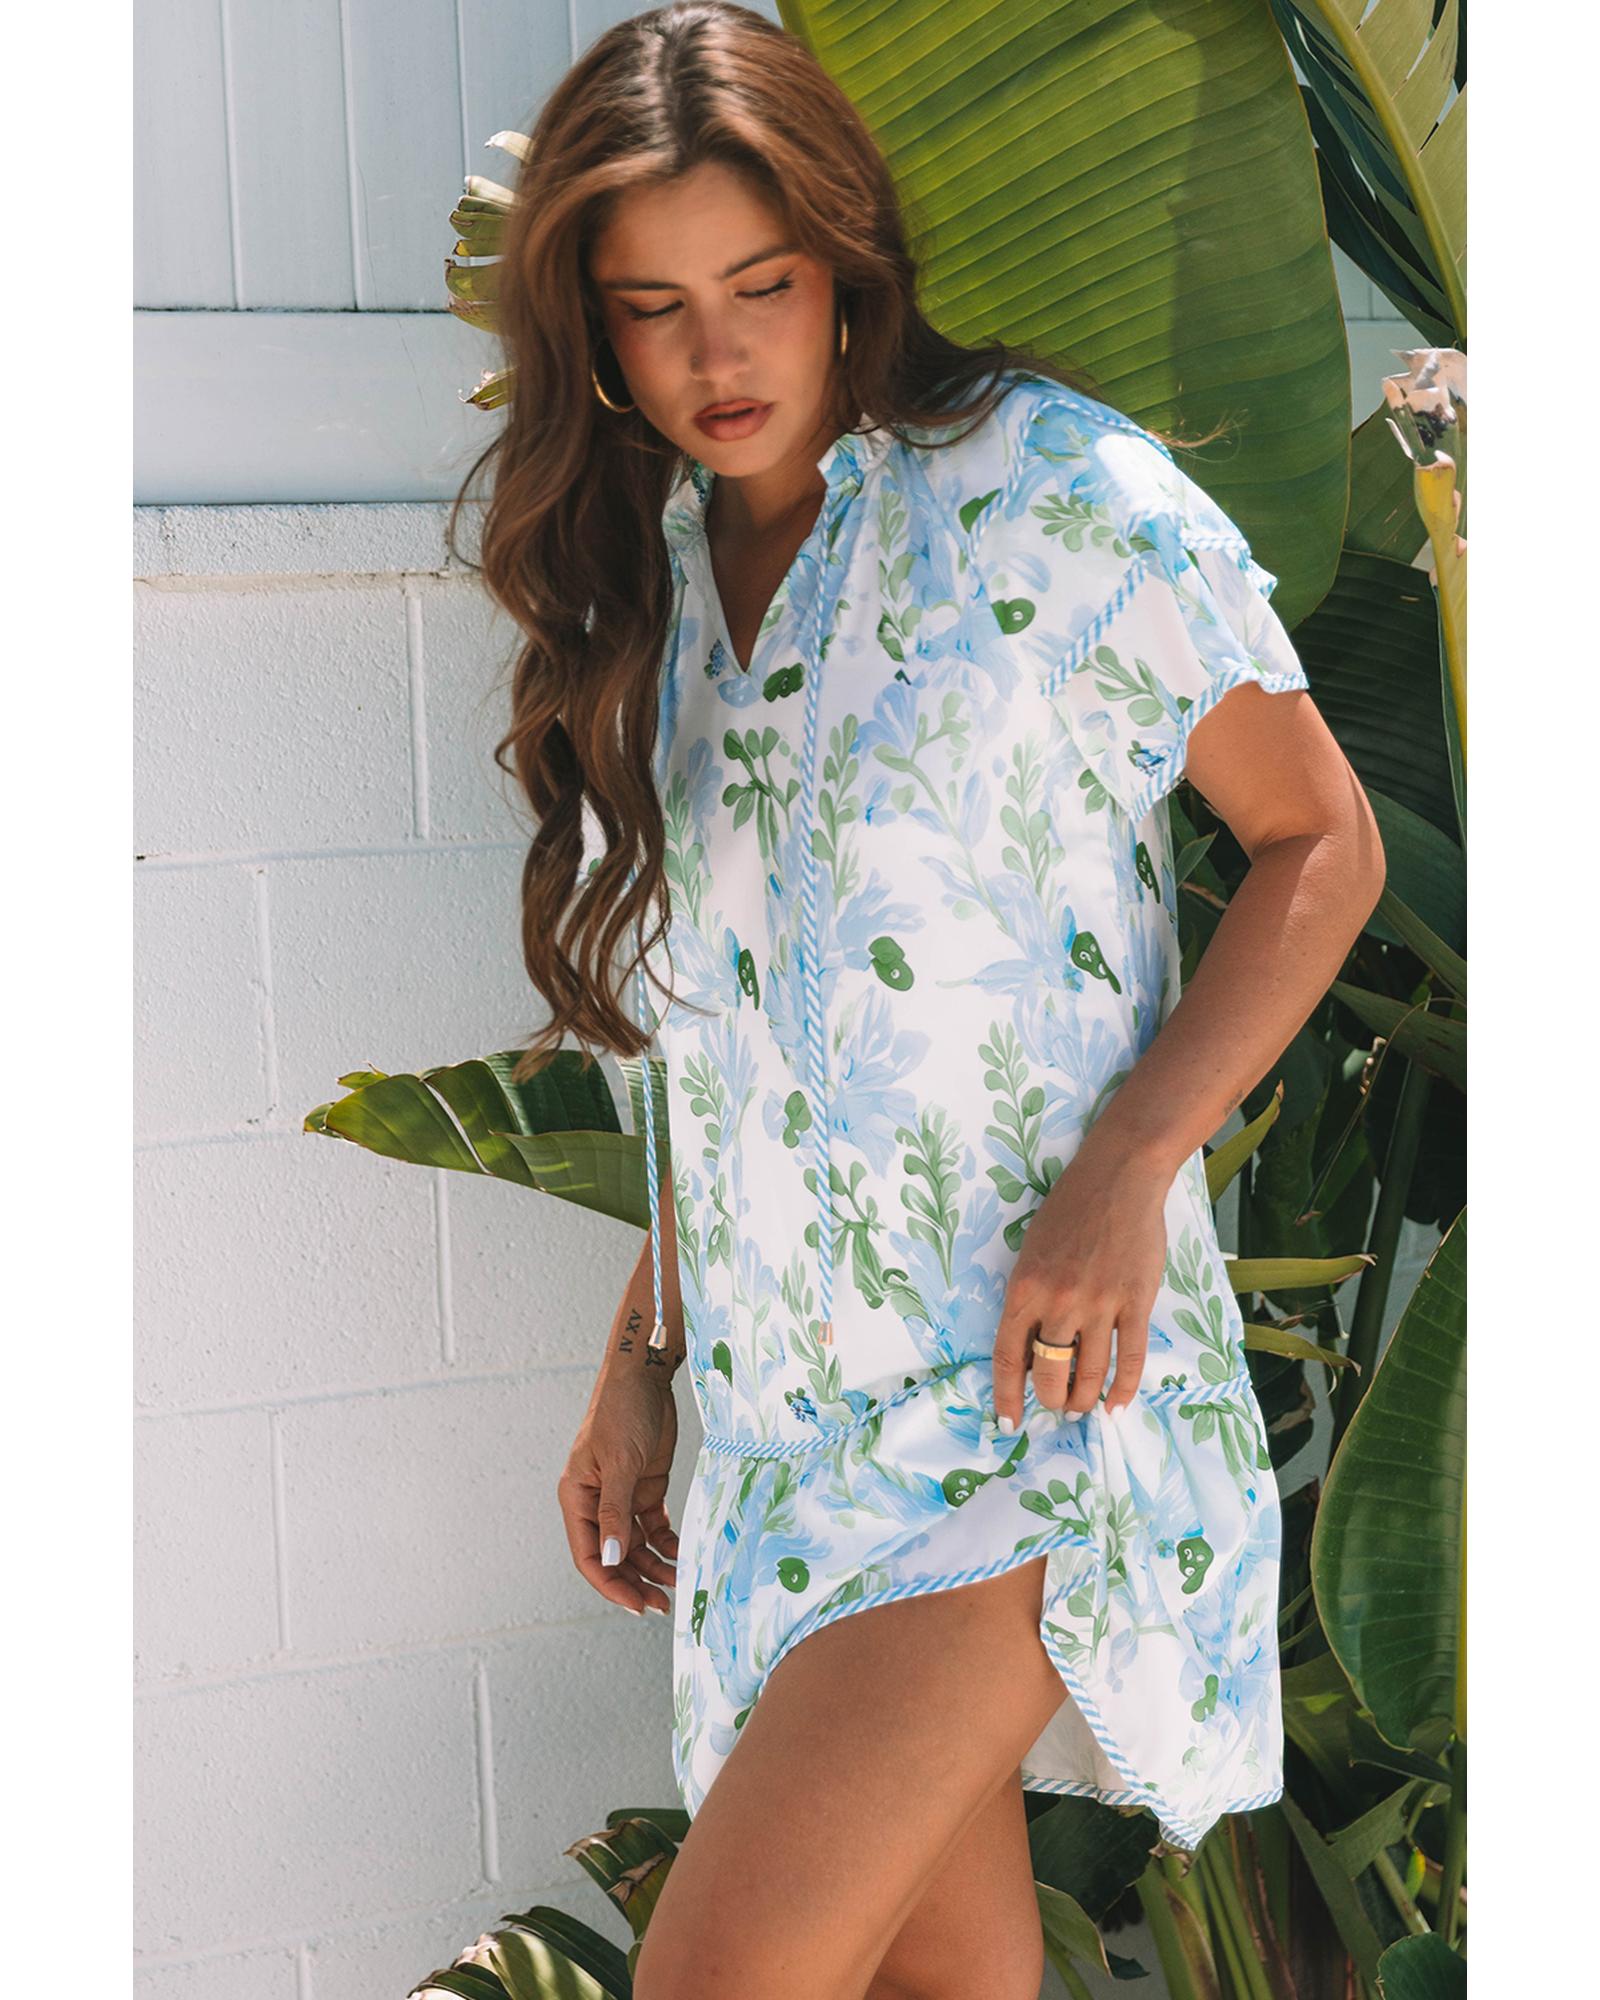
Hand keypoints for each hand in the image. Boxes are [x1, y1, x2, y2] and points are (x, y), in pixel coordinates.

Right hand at [556, 1367, 680, 1616]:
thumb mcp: (620, 1463)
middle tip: (662, 1605)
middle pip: (614, 1556)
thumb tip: (612, 1559)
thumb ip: (615, 1512)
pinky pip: (654, 1527)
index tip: (637, 1604)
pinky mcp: (645, 1487)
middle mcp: (596, 1501)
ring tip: (677, 1585)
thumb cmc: (623, 1412)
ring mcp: (622, 1496)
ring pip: (635, 1546)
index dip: (611, 1584)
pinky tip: (681, 1556)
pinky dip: (667, 1544)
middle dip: (635, 1582)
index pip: (590, 1555)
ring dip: (654, 1567)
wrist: (646, 1376)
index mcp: (577, 1497)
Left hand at [993, 1146, 1168, 1423]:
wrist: (1119, 1178)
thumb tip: (1034, 1352)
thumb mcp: (1032, 1253)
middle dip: (1052, 1399)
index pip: (1008, 1357)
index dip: (1007, 1396)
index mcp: (1024, 1289)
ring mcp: (1100, 1304)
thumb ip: (1031, 1300)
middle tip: (1056, 1406)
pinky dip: (1124, 1389)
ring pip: (1089, 1372)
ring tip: (1082, 1409)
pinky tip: (1117, 1406)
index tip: (1010, 1422)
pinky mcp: (1136, 1302)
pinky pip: (1130, 1358)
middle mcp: (1058, 1302)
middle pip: (1050, 1373)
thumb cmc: (1069, 1211)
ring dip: (1084, 1399)